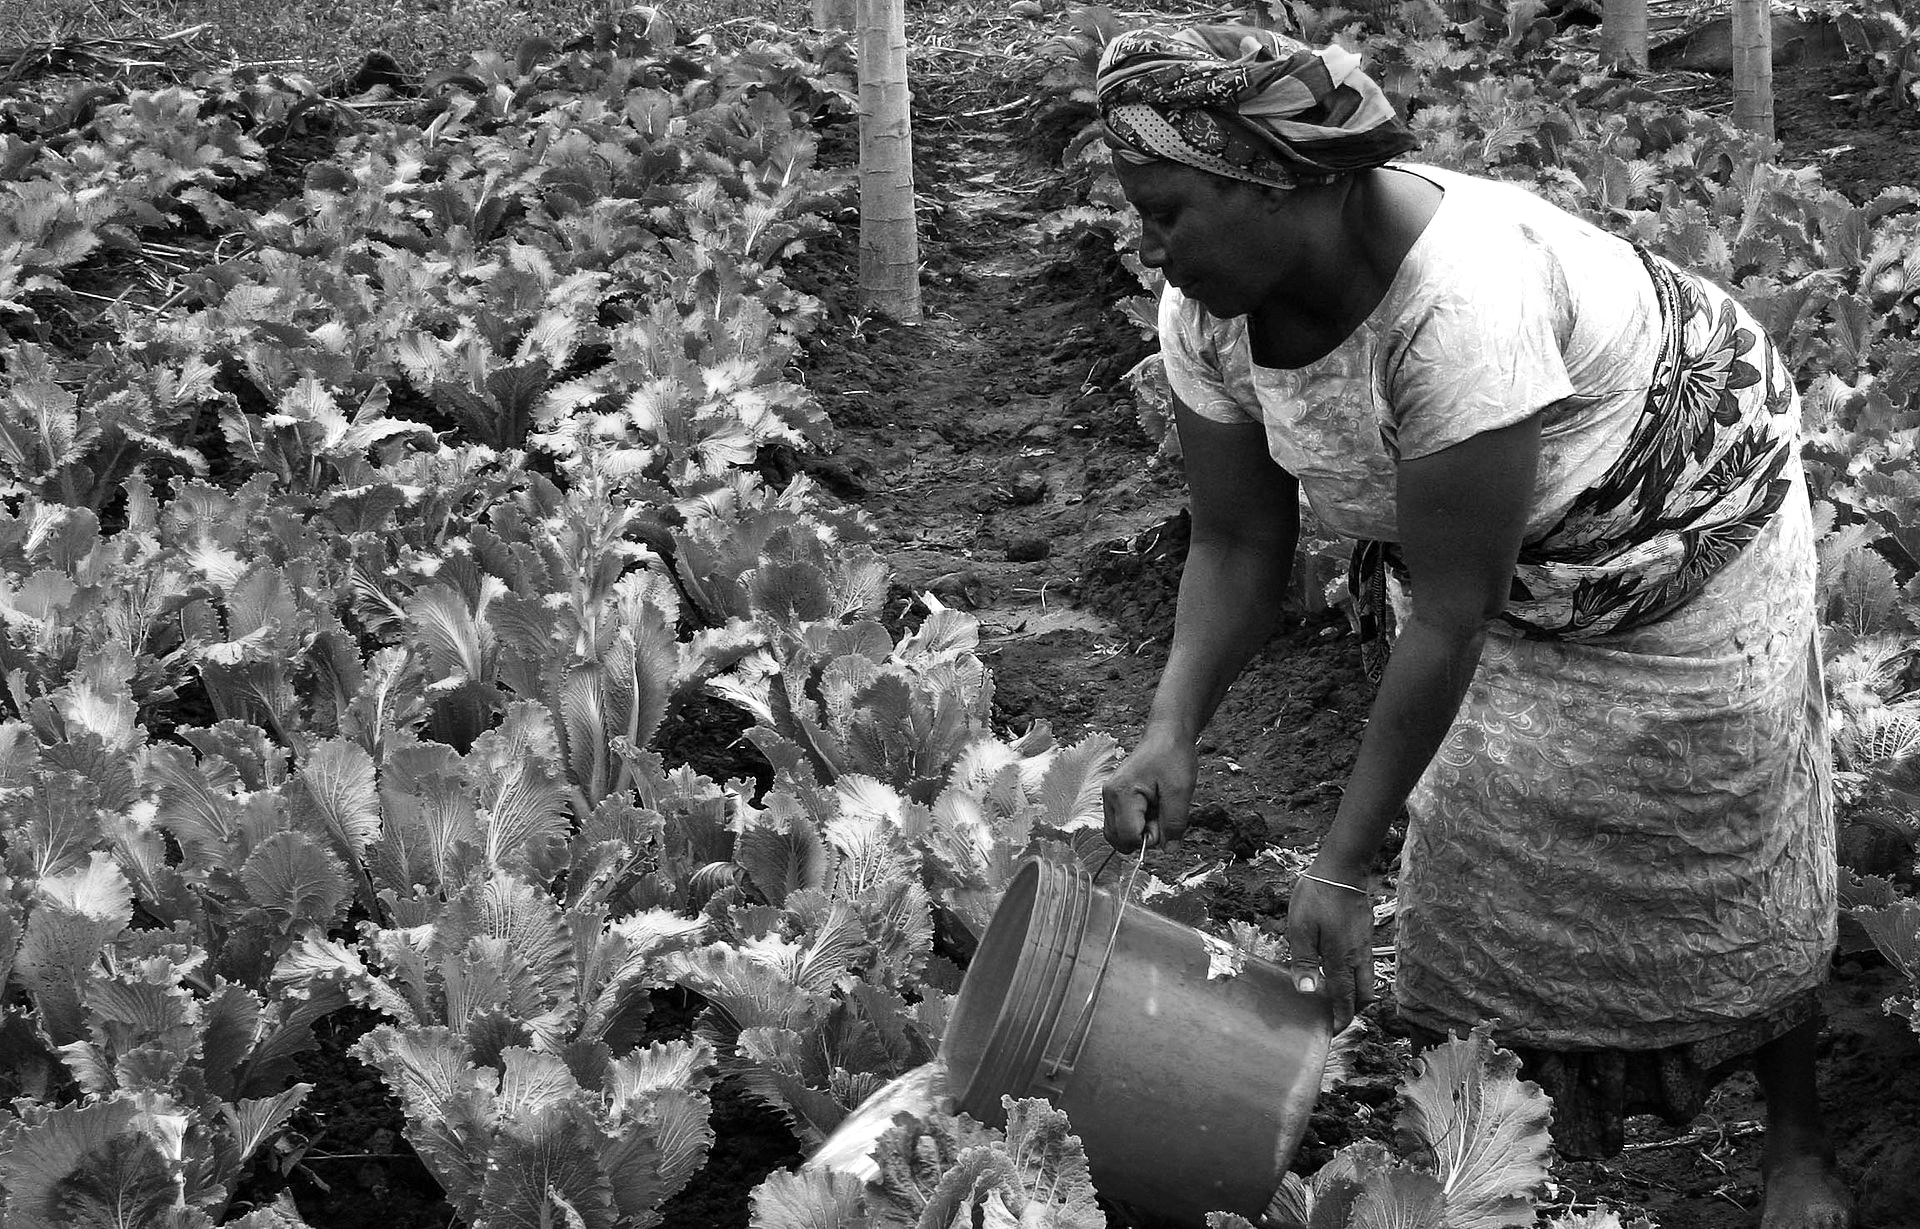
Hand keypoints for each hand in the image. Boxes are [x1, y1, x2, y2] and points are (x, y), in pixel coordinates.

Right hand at [1101, 729, 1197, 852]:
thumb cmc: (1172, 757)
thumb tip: (1169, 850)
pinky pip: (1121, 822)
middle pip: (1118, 839)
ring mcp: (1109, 797)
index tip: (1164, 822)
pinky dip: (1137, 822)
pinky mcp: (1114, 798)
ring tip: (1156, 809)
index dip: (1150, 839)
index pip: (1128, 837)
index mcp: (1122, 794)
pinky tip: (1151, 806)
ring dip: (1140, 830)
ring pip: (1118, 833)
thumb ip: (1174, 823)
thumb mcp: (1180, 792)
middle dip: (1142, 837)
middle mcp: (1109, 797)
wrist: (1166, 735)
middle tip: (1160, 815)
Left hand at [1286, 870, 1376, 1031]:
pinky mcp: (1366, 935)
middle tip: (1334, 1016)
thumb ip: (1304, 961)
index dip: (1340, 1019)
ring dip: (1355, 995)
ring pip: (1368, 982)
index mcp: (1341, 960)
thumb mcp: (1300, 929)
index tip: (1332, 1032)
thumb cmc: (1317, 897)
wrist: (1342, 870)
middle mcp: (1358, 958)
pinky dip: (1356, 977)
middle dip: (1352, 1011)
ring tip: (1336, 997)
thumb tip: (1309, 992)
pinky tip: (1339, 970)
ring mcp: (1365, 946)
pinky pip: (1365, 966)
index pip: (1344, 1000)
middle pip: (1364, 996)